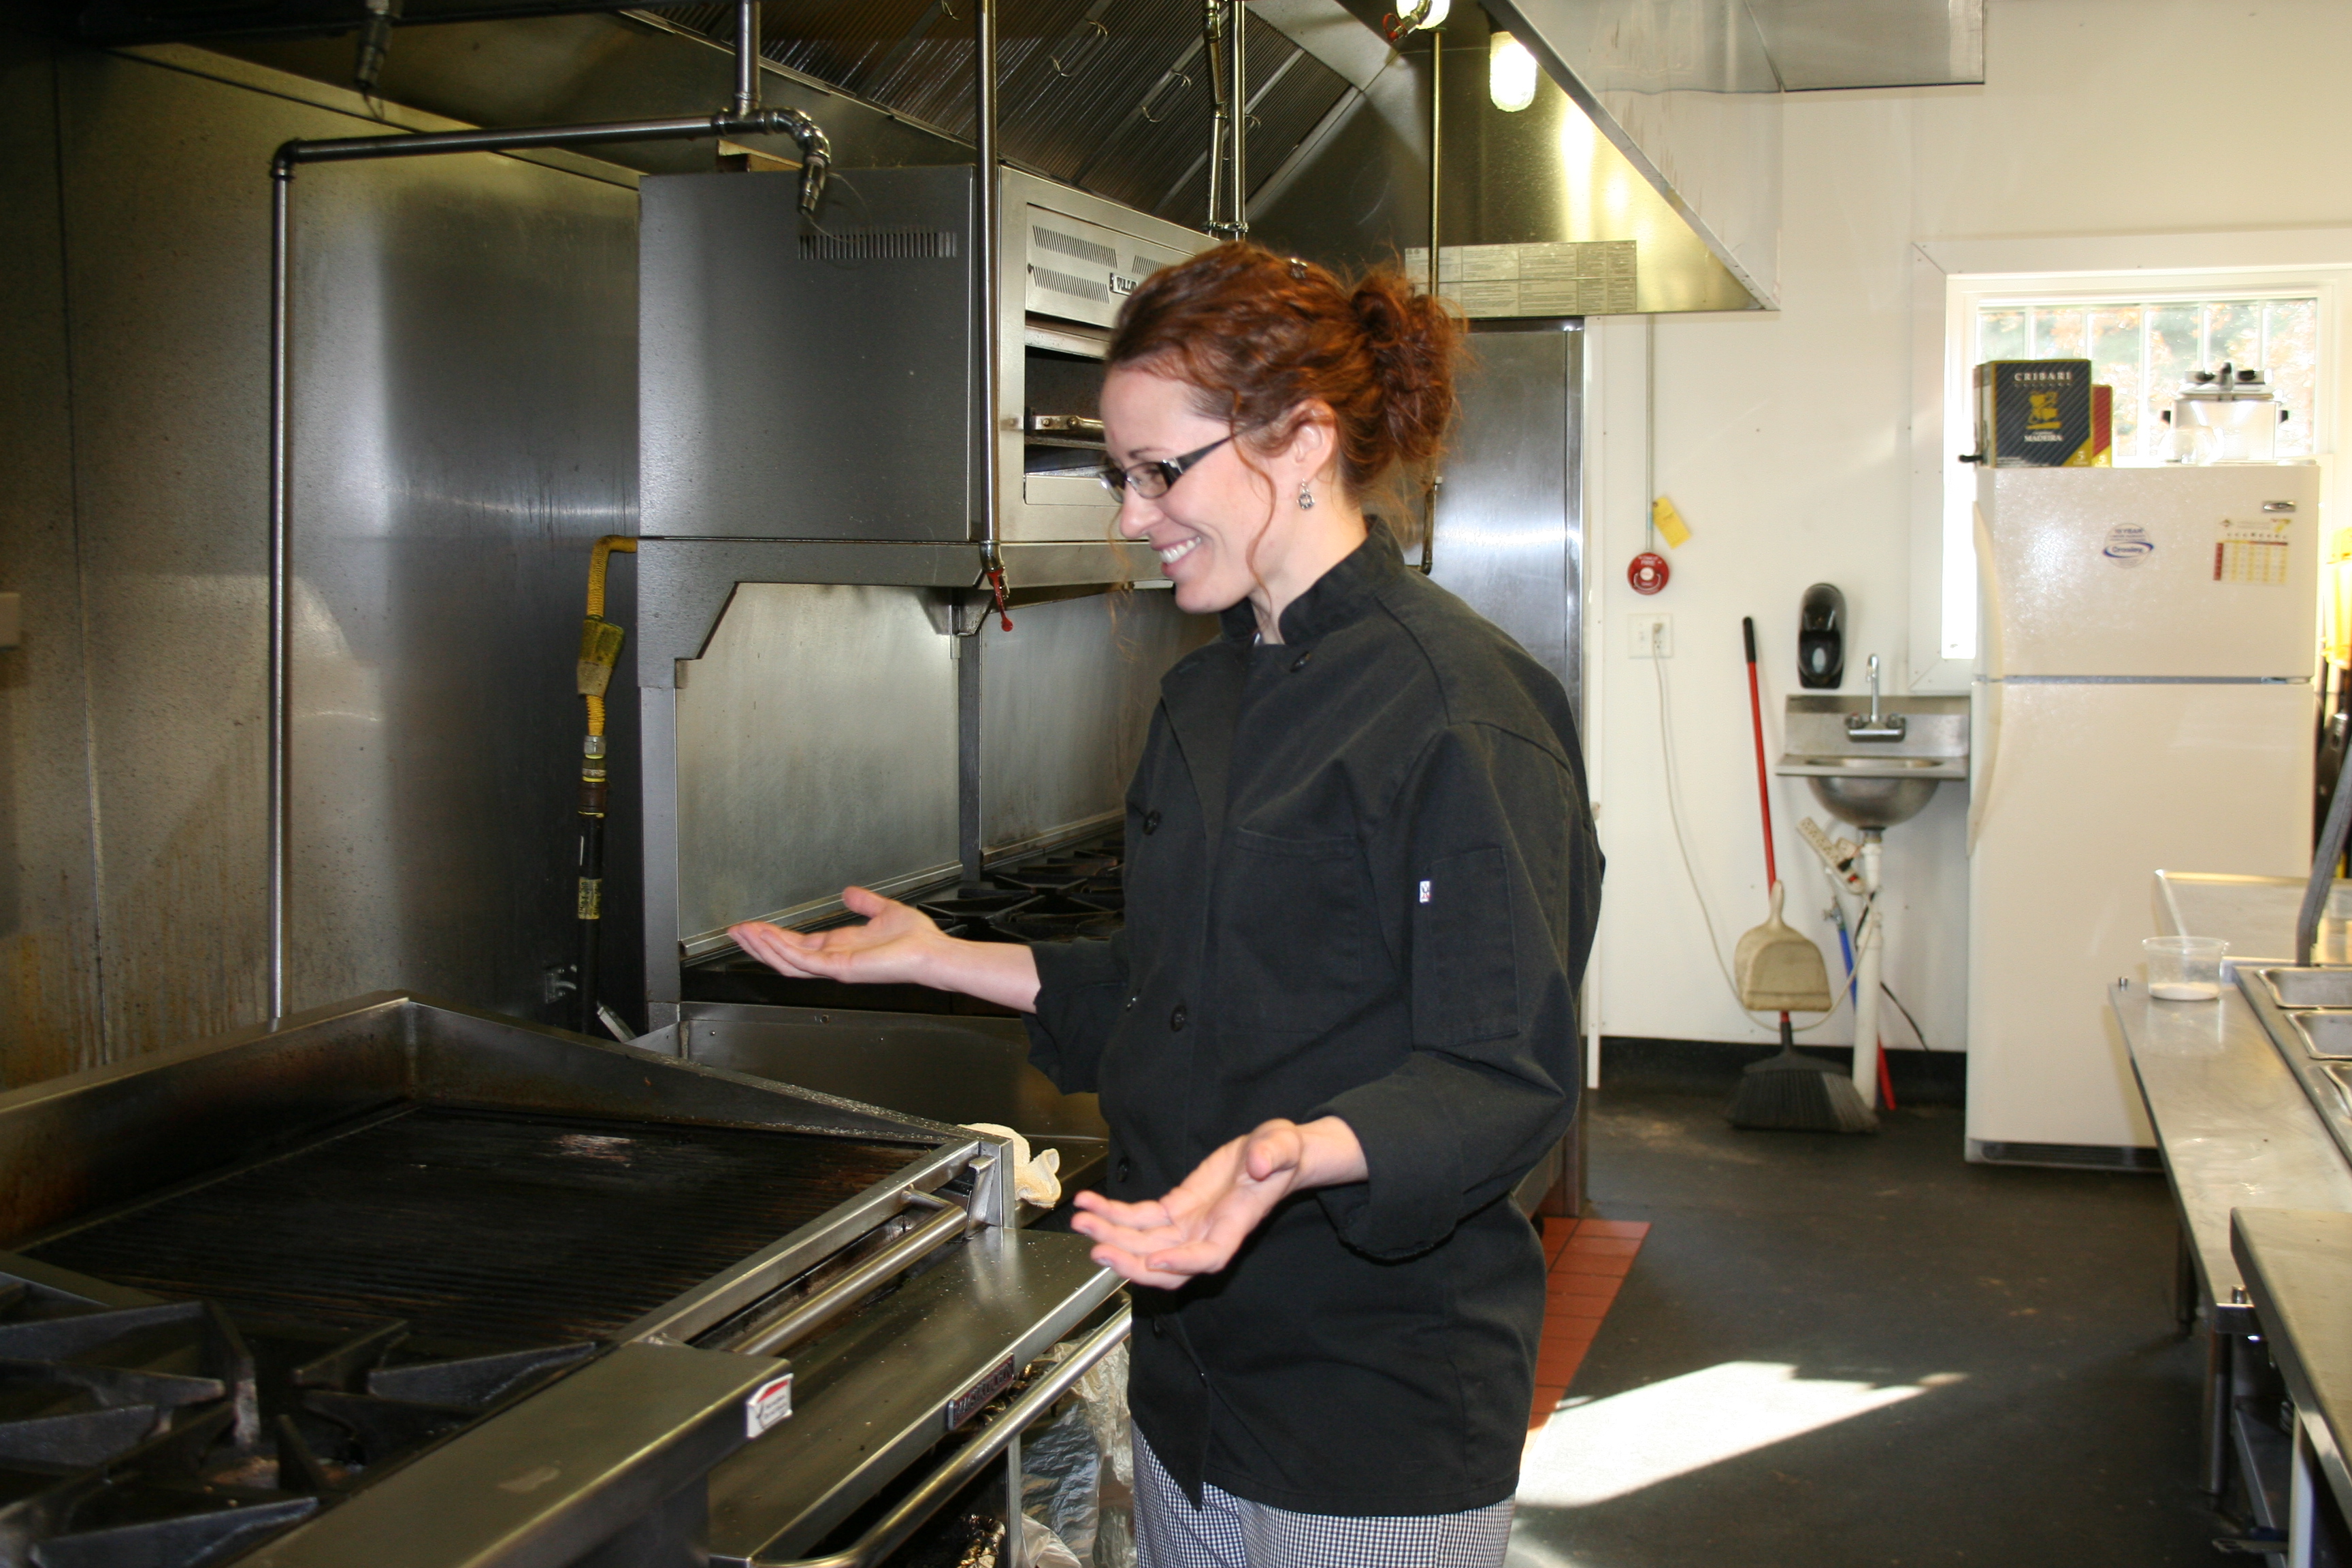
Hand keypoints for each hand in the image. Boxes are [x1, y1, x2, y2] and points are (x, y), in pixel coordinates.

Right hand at [730, 886, 949, 986]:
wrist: (931, 952)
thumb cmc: (915, 939)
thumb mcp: (883, 911)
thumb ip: (864, 903)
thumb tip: (849, 892)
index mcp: (839, 947)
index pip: (796, 944)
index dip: (772, 936)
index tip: (752, 926)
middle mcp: (832, 958)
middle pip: (784, 955)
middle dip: (758, 944)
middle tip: (734, 932)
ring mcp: (834, 966)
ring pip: (787, 961)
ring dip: (763, 946)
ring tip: (743, 932)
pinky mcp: (840, 968)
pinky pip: (804, 961)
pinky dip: (782, 950)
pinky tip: (767, 937)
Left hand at [1070, 1116, 1366, 1288]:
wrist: (1272, 1154)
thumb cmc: (1280, 1153)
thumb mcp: (1281, 1146)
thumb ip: (1274, 1154)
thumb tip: (1260, 1162)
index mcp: (1234, 1225)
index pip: (1209, 1256)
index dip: (1182, 1262)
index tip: (1155, 1260)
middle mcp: (1207, 1233)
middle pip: (1165, 1262)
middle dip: (1129, 1259)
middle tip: (1097, 1249)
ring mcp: (1188, 1225)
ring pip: (1144, 1244)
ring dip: (1111, 1236)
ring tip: (1081, 1221)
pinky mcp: (1174, 1209)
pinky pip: (1139, 1218)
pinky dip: (1113, 1213)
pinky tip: (1090, 1204)